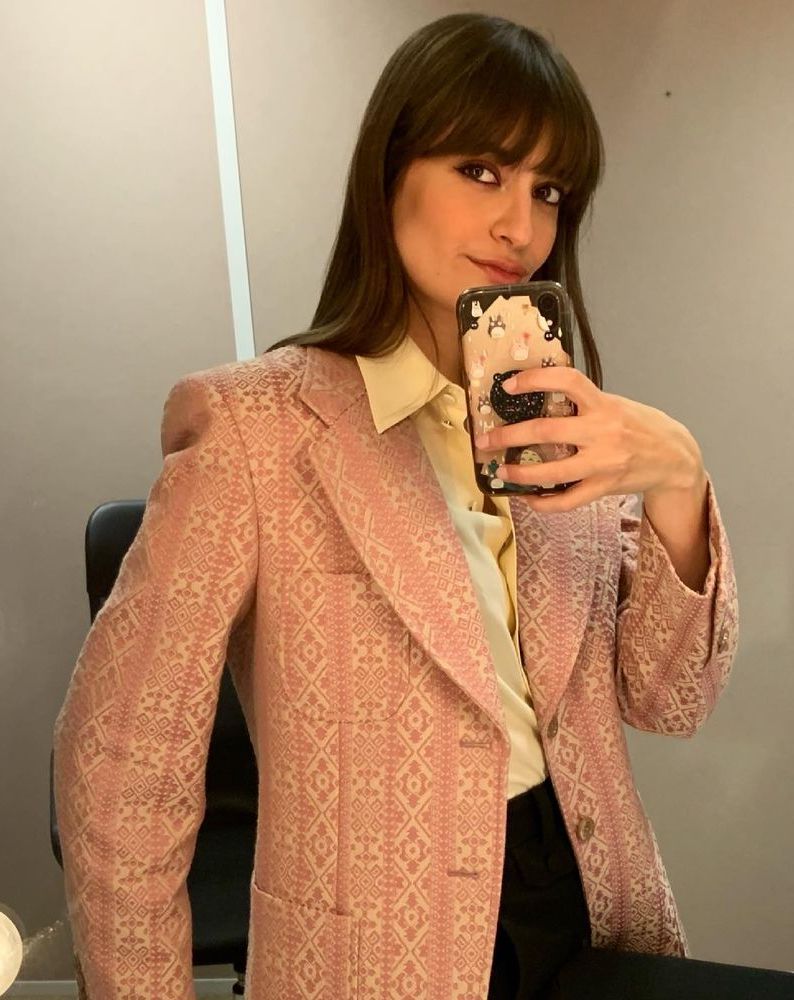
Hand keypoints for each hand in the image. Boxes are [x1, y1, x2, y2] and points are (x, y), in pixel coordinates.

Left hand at [472, 366, 704, 511]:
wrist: (675, 457)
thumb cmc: (638, 425)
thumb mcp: (614, 403)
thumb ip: (582, 402)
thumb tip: (537, 395)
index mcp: (604, 404)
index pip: (568, 381)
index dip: (536, 380)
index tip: (509, 385)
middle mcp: (603, 432)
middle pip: (547, 431)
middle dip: (509, 436)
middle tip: (485, 439)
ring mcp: (603, 463)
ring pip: (553, 472)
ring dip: (520, 473)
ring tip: (500, 471)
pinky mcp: (604, 488)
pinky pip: (567, 501)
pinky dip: (543, 502)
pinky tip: (527, 496)